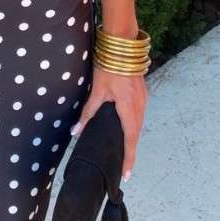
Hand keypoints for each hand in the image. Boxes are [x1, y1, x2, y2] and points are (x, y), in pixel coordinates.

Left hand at [69, 63, 147, 181]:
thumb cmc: (110, 66)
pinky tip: (128, 130)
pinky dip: (134, 126)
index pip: (130, 139)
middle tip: (125, 169)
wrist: (123, 46)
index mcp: (129, 107)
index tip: (127, 174)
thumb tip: (76, 131)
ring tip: (125, 154)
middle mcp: (139, 106)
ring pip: (139, 125)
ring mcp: (143, 99)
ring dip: (133, 139)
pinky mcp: (141, 94)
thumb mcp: (98, 90)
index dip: (128, 157)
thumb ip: (88, 112)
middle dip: (131, 152)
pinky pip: (139, 115)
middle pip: (136, 134)